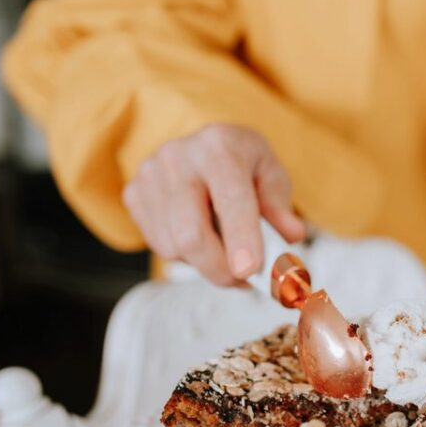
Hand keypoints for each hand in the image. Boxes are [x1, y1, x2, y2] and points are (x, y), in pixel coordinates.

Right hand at [122, 124, 304, 284]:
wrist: (202, 145)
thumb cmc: (243, 163)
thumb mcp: (270, 174)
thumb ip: (280, 206)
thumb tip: (292, 237)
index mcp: (219, 146)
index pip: (230, 199)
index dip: (241, 238)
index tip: (249, 271)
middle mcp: (177, 156)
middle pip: (191, 234)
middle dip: (221, 270)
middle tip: (244, 281)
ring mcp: (150, 175)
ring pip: (174, 247)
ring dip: (206, 264)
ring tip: (225, 249)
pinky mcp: (134, 194)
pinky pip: (159, 246)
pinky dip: (185, 255)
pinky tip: (200, 235)